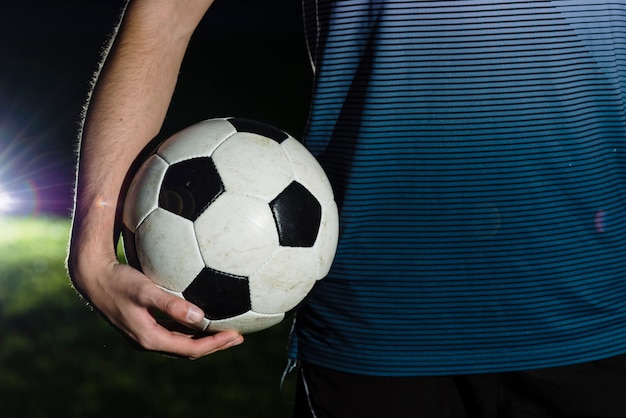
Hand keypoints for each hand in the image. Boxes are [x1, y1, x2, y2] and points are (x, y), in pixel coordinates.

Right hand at [69, 255, 243, 358]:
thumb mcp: (145, 291)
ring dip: (205, 338)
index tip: (236, 335)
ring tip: (227, 330)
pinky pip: (174, 331)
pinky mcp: (145, 323)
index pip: (190, 348)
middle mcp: (149, 340)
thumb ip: (171, 304)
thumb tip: (200, 316)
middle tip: (239, 337)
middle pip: (189, 349)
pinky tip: (203, 316)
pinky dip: (192, 329)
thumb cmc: (118, 281)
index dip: (215, 344)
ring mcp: (146, 333)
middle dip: (215, 345)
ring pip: (182, 341)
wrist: (93, 277)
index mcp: (150, 338)